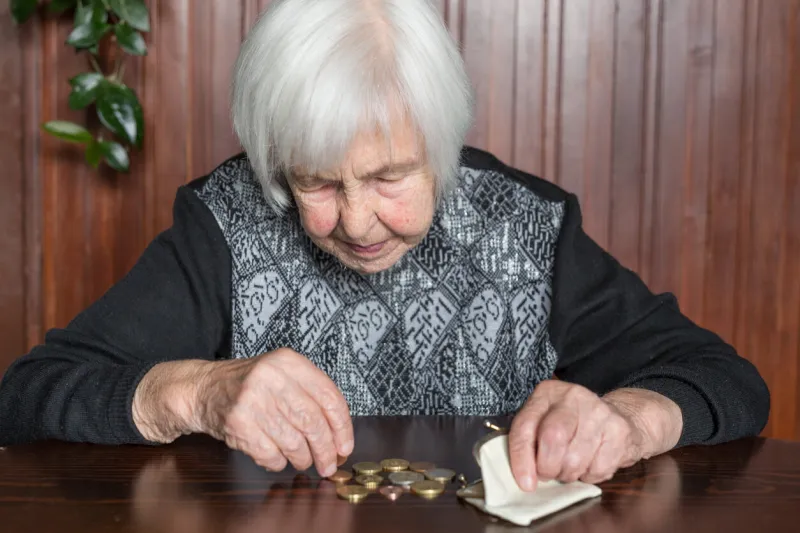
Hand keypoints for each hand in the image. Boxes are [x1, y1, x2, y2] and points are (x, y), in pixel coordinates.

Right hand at [195, 348, 353, 476]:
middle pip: (313, 422)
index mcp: (289, 362)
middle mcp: (272, 377)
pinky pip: (271, 455)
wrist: (204, 389)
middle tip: (329, 464)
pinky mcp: (238, 424)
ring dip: (302, 459)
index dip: (342, 427)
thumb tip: (339, 437)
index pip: (329, 397)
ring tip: (302, 460)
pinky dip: (279, 462)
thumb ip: (311, 396)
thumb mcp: (282, 375)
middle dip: (326, 450)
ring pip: (294, 442)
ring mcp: (253, 401)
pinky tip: (277, 457)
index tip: (345, 446)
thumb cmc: (251, 386)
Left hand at [508, 380, 681, 489]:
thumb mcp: (546, 421)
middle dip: (548, 467)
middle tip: (550, 474)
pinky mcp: (619, 429)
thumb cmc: (574, 424)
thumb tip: (524, 478)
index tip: (525, 483)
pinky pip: (598, 468)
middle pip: (552, 438)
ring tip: (571, 467)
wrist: (620, 414)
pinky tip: (591, 463)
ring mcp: (598, 410)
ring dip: (569, 474)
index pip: (525, 426)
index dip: (521, 459)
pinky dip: (591, 476)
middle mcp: (572, 396)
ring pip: (575, 459)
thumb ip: (530, 442)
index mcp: (547, 392)